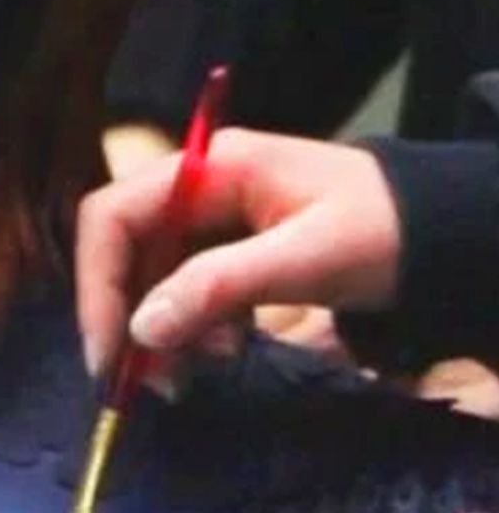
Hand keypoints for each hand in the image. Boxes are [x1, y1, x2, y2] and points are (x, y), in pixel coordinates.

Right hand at [75, 129, 400, 377]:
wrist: (449, 230)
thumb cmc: (384, 231)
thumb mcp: (307, 260)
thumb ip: (220, 286)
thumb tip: (141, 327)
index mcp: (207, 168)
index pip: (114, 214)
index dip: (99, 281)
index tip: (109, 349)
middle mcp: (197, 184)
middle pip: (126, 245)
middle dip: (128, 313)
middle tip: (147, 379)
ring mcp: (213, 213)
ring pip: (152, 270)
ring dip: (160, 326)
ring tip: (191, 374)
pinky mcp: (232, 244)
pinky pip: (186, 283)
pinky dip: (191, 323)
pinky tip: (223, 349)